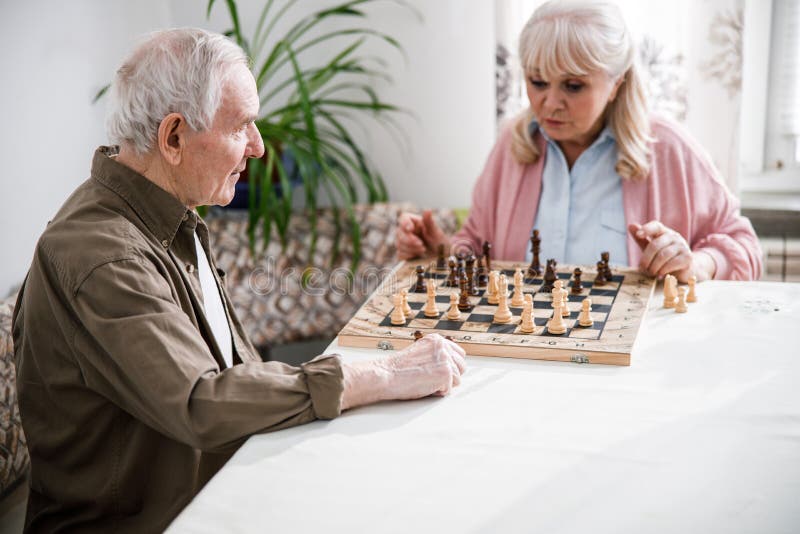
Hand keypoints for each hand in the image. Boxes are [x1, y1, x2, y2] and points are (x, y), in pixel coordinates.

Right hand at [340, 333, 466, 409]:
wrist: (387, 374)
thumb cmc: (399, 369)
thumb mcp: (420, 354)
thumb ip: (435, 355)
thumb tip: (451, 366)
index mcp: (437, 340)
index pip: (459, 354)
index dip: (450, 366)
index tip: (438, 371)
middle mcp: (443, 346)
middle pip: (461, 367)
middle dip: (450, 376)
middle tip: (430, 378)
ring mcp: (446, 359)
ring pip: (457, 380)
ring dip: (442, 385)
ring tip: (424, 381)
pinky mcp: (446, 373)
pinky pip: (448, 390)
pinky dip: (437, 392)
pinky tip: (424, 386)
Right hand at [396, 210, 447, 259]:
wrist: (440, 257)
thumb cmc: (438, 242)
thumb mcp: (436, 232)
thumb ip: (429, 222)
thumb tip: (427, 210)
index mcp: (414, 222)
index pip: (403, 218)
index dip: (405, 223)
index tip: (411, 229)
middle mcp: (406, 231)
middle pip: (399, 233)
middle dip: (410, 240)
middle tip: (422, 245)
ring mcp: (402, 242)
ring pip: (399, 244)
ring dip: (412, 249)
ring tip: (423, 250)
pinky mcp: (402, 252)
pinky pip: (400, 254)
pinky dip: (409, 256)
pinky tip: (417, 255)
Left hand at [628, 221, 714, 282]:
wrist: (686, 268)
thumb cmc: (665, 257)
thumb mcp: (652, 248)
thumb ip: (642, 239)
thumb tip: (631, 226)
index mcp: (664, 232)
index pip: (656, 226)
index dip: (647, 229)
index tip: (638, 235)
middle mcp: (674, 237)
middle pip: (656, 245)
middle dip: (646, 259)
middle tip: (642, 268)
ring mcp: (682, 246)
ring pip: (663, 255)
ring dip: (654, 266)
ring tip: (651, 273)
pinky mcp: (687, 257)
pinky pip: (672, 263)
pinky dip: (663, 270)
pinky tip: (660, 275)